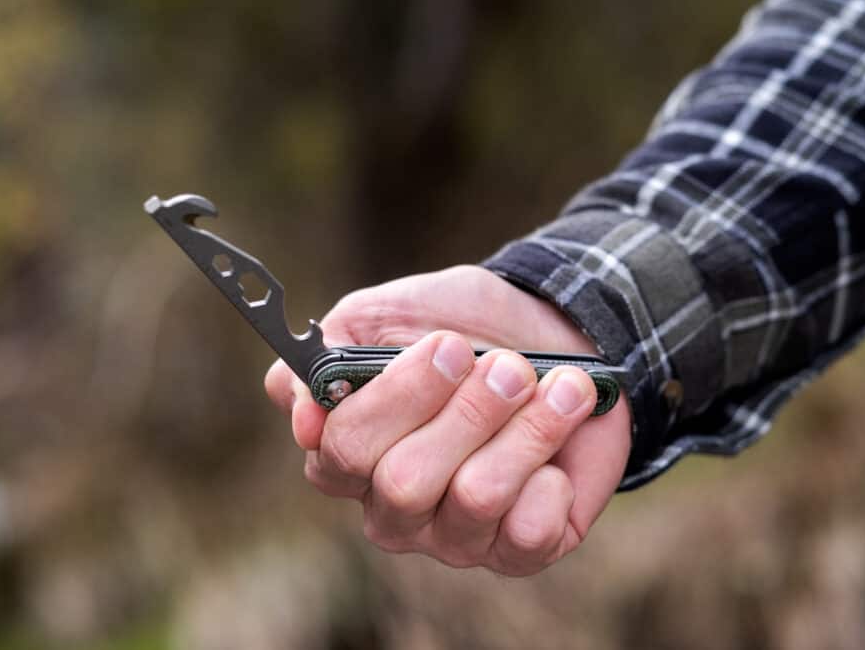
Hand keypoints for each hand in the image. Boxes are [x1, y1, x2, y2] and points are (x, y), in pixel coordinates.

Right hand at [264, 265, 630, 575]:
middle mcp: (394, 506)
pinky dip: (555, 476)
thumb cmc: (465, 326)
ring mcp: (455, 536)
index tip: (446, 345)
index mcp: (352, 453)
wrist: (559, 336)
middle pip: (405, 482)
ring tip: (555, 388)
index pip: (343, 450)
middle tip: (508, 366)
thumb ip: (330, 350)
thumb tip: (302, 415)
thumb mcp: (389, 314)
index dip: (398, 398)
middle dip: (468, 412)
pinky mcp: (519, 550)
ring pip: (474, 497)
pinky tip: (562, 446)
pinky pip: (529, 532)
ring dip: (526, 429)